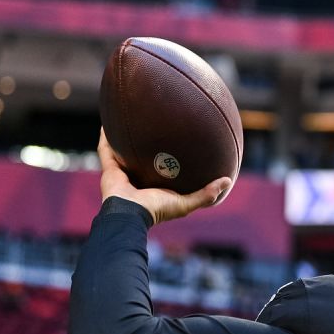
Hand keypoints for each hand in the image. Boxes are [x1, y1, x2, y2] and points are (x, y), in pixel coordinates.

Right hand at [98, 128, 231, 225]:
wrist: (129, 214)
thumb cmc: (157, 210)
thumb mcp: (186, 203)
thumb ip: (206, 193)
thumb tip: (228, 180)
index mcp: (154, 186)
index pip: (162, 170)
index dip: (169, 158)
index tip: (179, 144)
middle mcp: (137, 178)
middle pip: (141, 158)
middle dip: (146, 144)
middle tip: (155, 125)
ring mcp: (122, 173)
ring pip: (122, 151)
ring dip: (124, 137)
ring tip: (130, 118)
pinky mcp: (108, 169)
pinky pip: (106, 149)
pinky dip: (105, 136)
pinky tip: (109, 121)